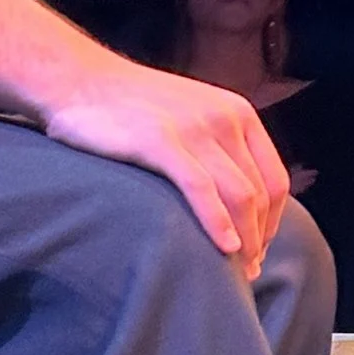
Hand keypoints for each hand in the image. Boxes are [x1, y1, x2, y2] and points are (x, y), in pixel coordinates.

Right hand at [41, 59, 289, 276]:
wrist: (78, 80)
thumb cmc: (131, 107)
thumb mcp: (191, 116)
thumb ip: (218, 148)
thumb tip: (239, 201)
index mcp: (238, 113)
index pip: (274, 179)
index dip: (271, 223)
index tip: (259, 250)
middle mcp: (224, 118)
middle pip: (259, 194)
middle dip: (259, 240)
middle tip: (248, 273)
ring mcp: (194, 128)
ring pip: (238, 195)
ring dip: (245, 241)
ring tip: (236, 274)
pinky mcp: (161, 140)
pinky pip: (200, 188)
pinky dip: (217, 222)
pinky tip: (224, 249)